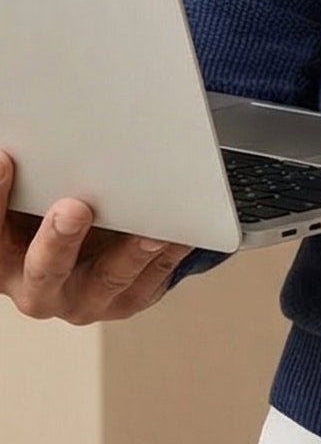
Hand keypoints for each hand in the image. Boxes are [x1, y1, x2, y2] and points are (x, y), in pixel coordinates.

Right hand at [0, 149, 189, 323]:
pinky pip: (151, 280)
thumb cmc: (47, 215)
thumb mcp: (28, 200)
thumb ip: (28, 179)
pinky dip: (167, 256)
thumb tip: (21, 144)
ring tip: (150, 232)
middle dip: (58, 240)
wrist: (86, 253)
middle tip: (73, 209)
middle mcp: (38, 287)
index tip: (6, 159)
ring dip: (129, 254)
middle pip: (44, 270)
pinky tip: (180, 235)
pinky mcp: (127, 299)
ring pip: (107, 280)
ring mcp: (84, 299)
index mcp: (1, 258)